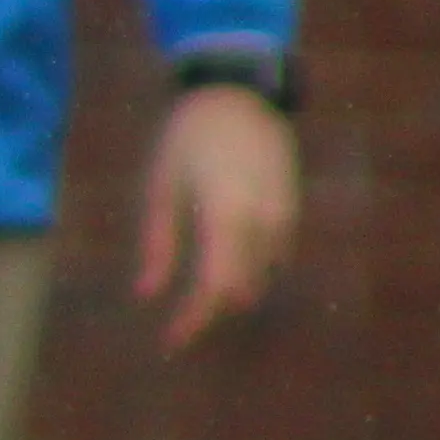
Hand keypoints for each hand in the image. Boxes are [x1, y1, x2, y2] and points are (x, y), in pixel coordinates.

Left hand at [138, 82, 295, 346]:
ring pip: (259, 279)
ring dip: (230, 290)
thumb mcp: (161, 186)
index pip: (214, 288)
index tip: (171, 342)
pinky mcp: (293, 213)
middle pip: (239, 292)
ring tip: (197, 293)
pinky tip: (223, 259)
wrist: (240, 96)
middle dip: (210, 311)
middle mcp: (262, 225)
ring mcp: (284, 220)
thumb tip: (146, 295)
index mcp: (224, 217)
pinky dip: (248, 268)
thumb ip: (158, 243)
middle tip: (178, 322)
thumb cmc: (188, 138)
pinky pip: (272, 259)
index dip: (194, 321)